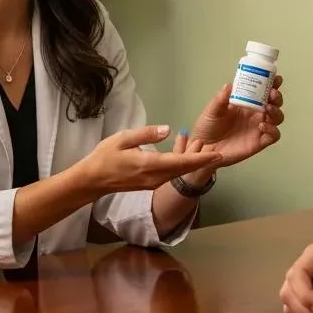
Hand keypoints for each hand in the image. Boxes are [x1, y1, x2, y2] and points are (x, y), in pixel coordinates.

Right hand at [81, 125, 221, 194]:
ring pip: (179, 173)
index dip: (202, 159)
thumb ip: (147, 134)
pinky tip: (187, 160)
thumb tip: (168, 129)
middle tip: (219, 154)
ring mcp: (153, 183)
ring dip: (193, 165)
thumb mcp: (123, 139)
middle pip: (184, 170)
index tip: (218, 155)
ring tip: (207, 155)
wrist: (92, 180)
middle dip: (202, 162)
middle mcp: (155, 177)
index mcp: (151, 164)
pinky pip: (171, 175)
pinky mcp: (150, 184)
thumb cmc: (105, 156)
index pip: (182, 162)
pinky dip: (182, 168)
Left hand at [187, 77, 284, 168]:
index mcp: (246, 102)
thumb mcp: (212, 110)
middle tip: (272, 93)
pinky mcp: (259, 142)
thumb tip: (229, 85)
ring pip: (277, 118)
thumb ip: (220, 99)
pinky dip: (272, 130)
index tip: (275, 78)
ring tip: (268, 108)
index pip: (263, 90)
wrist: (203, 149)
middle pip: (275, 103)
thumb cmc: (208, 127)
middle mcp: (255, 114)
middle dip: (277, 96)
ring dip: (276, 111)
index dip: (272, 83)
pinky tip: (262, 126)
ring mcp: (258, 128)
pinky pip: (273, 136)